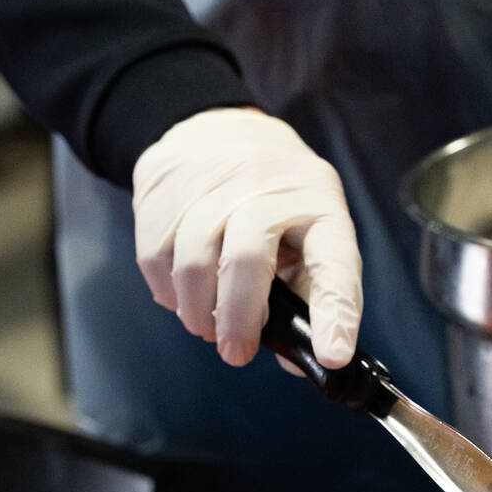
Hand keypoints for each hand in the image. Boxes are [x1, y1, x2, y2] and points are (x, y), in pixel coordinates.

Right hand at [132, 107, 361, 368]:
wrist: (220, 128)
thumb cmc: (279, 201)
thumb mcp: (314, 235)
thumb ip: (313, 297)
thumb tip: (303, 363)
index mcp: (320, 206)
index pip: (334, 262)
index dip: (335, 314)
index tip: (332, 358)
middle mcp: (267, 186)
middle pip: (247, 260)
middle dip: (239, 321)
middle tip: (237, 353)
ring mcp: (211, 182)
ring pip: (193, 262)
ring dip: (198, 312)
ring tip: (208, 327)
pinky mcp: (164, 188)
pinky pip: (156, 257)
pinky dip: (169, 292)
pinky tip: (184, 295)